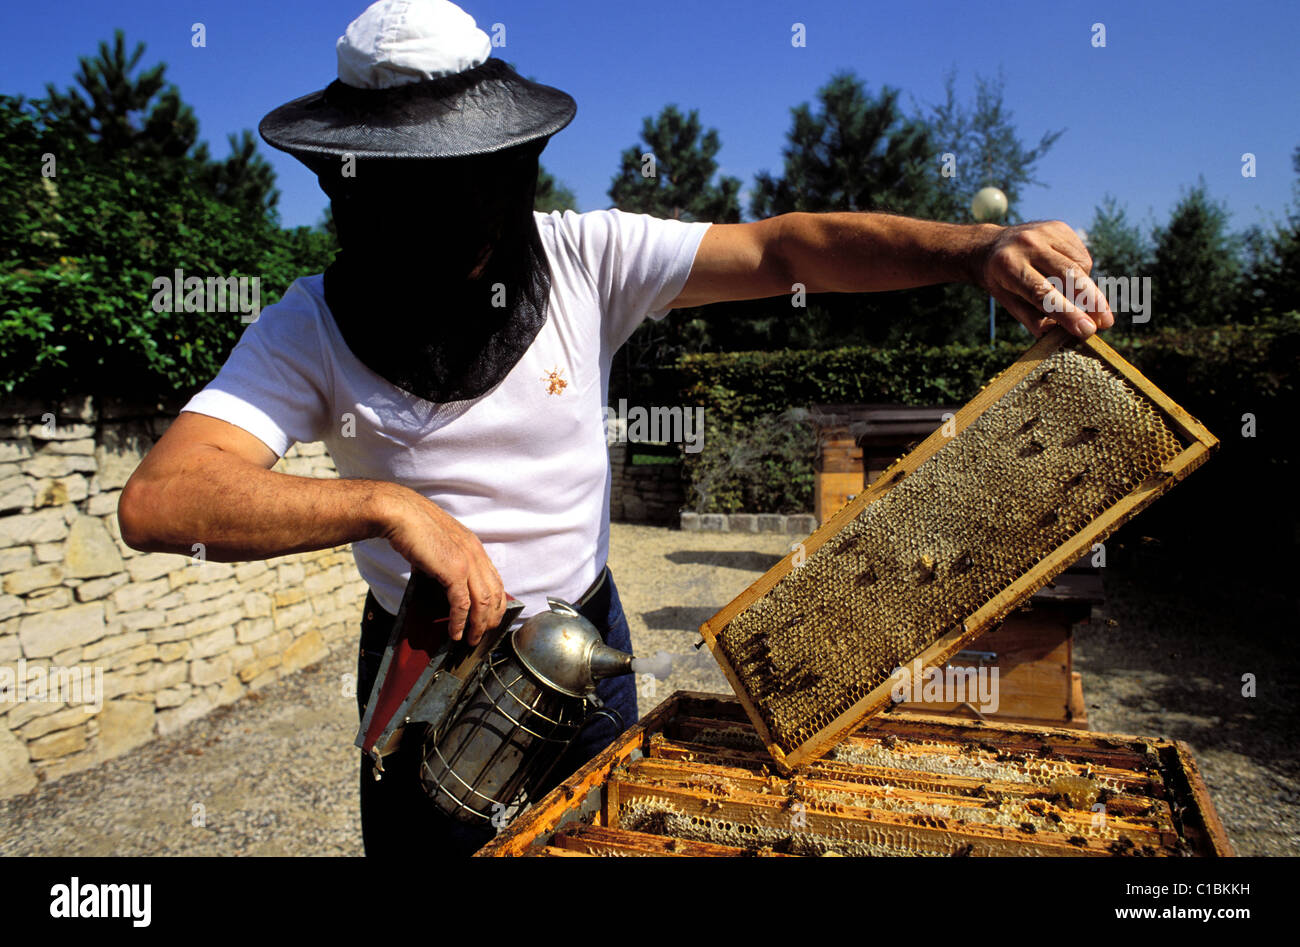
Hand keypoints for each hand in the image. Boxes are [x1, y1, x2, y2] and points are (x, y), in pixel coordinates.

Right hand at [375, 484, 506, 644]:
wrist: (400, 514)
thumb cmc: (413, 528)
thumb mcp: (438, 544)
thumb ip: (445, 562)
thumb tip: (439, 580)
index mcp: (474, 546)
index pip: (496, 580)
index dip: (497, 603)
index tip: (491, 618)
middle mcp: (476, 554)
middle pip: (496, 594)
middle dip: (492, 619)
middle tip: (484, 634)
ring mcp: (467, 562)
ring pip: (484, 602)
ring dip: (478, 625)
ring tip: (472, 639)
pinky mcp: (453, 571)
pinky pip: (462, 604)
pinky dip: (460, 622)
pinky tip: (455, 633)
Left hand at [972, 220, 1114, 338]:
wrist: (992, 246)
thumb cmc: (1003, 281)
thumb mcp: (1009, 302)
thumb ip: (1032, 319)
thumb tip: (1059, 335)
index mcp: (1008, 266)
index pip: (1043, 293)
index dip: (1067, 313)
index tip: (1088, 330)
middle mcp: (1028, 244)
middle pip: (1069, 275)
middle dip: (1092, 301)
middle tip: (1106, 323)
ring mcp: (1045, 232)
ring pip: (1080, 265)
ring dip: (1086, 288)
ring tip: (1079, 300)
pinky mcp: (1059, 227)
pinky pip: (1081, 255)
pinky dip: (1082, 272)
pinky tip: (1069, 277)